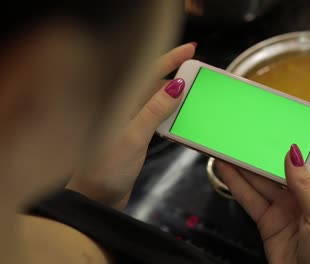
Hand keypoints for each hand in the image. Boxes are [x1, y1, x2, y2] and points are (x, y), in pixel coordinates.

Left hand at [66, 43, 195, 209]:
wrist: (96, 199)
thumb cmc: (106, 169)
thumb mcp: (133, 136)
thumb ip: (154, 110)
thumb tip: (176, 85)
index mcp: (118, 102)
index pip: (146, 71)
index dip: (169, 58)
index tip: (190, 49)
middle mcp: (122, 107)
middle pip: (152, 83)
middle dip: (174, 75)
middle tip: (198, 71)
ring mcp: (128, 121)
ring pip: (155, 101)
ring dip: (174, 96)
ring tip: (194, 91)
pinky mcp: (134, 135)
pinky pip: (155, 117)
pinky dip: (169, 114)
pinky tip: (181, 115)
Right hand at [216, 90, 309, 263]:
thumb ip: (307, 185)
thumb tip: (292, 153)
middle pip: (293, 156)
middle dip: (279, 136)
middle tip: (264, 118)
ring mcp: (288, 203)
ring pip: (266, 174)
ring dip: (250, 159)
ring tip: (234, 140)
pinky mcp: (269, 217)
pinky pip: (251, 195)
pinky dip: (237, 181)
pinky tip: (226, 166)